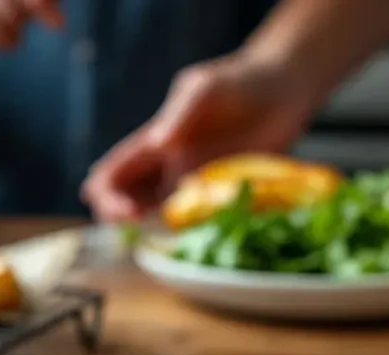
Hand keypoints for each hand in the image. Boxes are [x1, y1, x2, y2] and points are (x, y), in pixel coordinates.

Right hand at [81, 54, 310, 221]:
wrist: (282, 91)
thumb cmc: (238, 81)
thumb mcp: (204, 88)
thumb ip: (180, 112)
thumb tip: (158, 144)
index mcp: (152, 143)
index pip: (110, 176)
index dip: (106, 197)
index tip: (126, 212)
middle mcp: (165, 168)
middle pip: (126, 203)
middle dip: (121, 221)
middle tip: (137, 229)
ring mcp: (191, 185)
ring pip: (157, 217)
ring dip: (152, 232)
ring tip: (162, 239)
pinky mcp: (219, 196)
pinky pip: (196, 222)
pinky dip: (190, 235)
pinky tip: (197, 240)